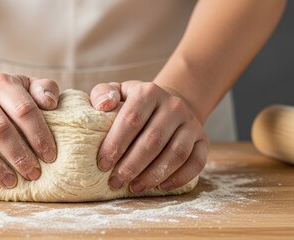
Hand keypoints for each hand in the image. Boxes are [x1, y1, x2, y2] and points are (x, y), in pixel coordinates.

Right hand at [0, 73, 58, 187]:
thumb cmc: (8, 100)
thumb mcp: (28, 88)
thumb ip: (44, 89)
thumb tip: (51, 103)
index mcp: (1, 83)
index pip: (23, 109)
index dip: (38, 134)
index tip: (50, 156)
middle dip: (18, 155)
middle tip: (33, 173)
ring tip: (11, 182)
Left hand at [90, 81, 208, 191]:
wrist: (168, 105)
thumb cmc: (134, 105)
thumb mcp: (117, 93)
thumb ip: (103, 94)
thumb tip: (103, 105)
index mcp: (149, 93)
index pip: (132, 119)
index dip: (116, 143)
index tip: (103, 164)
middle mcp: (173, 106)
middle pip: (153, 140)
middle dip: (132, 165)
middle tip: (116, 181)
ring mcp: (191, 123)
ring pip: (176, 153)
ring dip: (154, 175)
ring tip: (135, 187)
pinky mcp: (203, 140)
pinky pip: (197, 162)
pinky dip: (180, 178)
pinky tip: (160, 187)